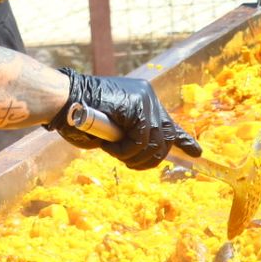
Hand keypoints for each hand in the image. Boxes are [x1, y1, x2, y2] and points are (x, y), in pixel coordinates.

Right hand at [46, 68, 198, 170]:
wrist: (63, 99)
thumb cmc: (78, 117)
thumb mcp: (111, 130)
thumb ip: (130, 137)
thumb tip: (147, 152)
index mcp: (143, 102)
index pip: (169, 123)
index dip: (184, 140)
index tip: (197, 153)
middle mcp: (148, 98)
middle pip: (166, 138)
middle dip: (150, 159)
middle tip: (130, 163)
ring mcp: (144, 100)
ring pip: (154, 143)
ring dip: (133, 156)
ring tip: (112, 150)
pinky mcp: (137, 106)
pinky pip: (140, 140)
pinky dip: (124, 150)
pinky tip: (109, 144)